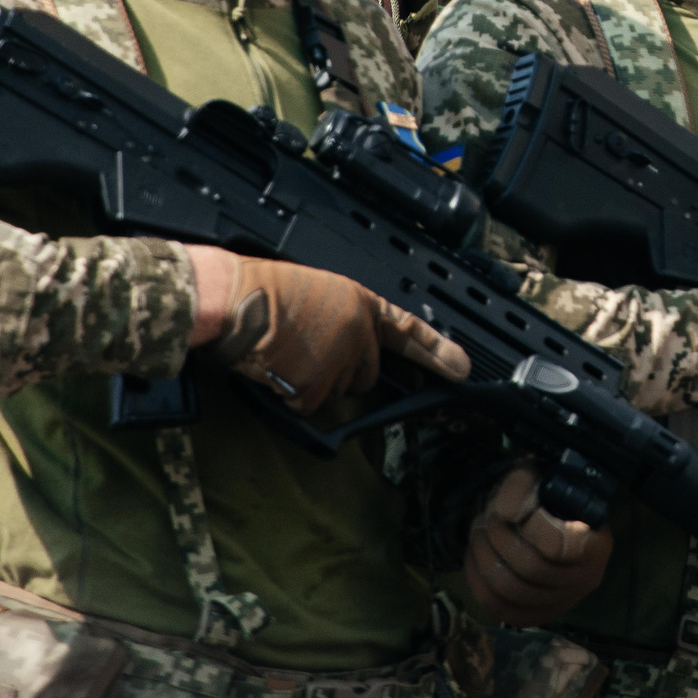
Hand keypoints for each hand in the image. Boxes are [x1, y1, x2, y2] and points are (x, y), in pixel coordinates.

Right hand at [210, 258, 470, 413]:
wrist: (236, 300)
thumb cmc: (264, 291)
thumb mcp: (317, 293)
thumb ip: (341, 319)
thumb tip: (344, 347)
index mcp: (359, 304)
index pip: (406, 331)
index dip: (435, 351)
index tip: (461, 369)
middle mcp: (358, 334)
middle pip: (366, 376)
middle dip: (339, 375)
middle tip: (303, 354)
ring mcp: (340, 362)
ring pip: (335, 393)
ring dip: (310, 384)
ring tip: (282, 354)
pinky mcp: (318, 387)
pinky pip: (308, 405)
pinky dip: (289, 396)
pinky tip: (275, 370)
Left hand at [462, 465, 612, 625]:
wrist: (549, 514)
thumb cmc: (546, 493)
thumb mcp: (535, 477)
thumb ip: (521, 487)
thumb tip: (505, 513)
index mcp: (595, 543)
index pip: (558, 545)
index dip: (529, 527)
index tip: (511, 508)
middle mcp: (586, 578)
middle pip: (531, 569)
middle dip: (498, 540)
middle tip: (484, 519)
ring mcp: (564, 601)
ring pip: (513, 592)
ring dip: (484, 560)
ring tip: (478, 536)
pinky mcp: (540, 614)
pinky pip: (504, 610)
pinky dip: (481, 586)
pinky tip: (477, 561)